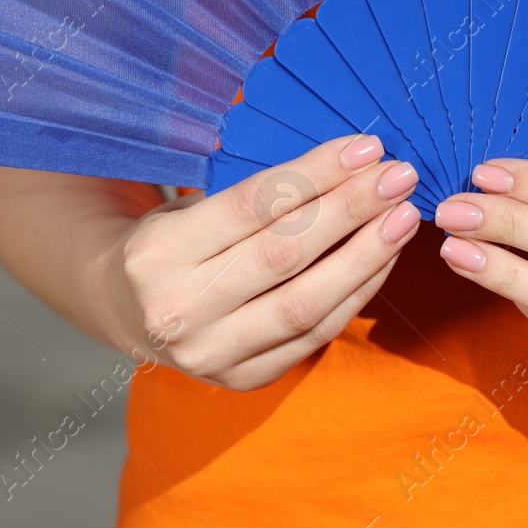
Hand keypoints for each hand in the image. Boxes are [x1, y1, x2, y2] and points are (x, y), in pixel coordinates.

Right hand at [102, 135, 421, 390]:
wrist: (123, 310)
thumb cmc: (170, 242)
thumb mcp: (188, 206)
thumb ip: (255, 194)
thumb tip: (349, 163)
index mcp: (158, 253)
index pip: (253, 206)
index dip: (317, 174)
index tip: (367, 149)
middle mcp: (179, 310)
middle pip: (284, 254)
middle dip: (351, 210)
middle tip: (400, 177)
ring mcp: (210, 353)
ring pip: (305, 302)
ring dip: (365, 256)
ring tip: (403, 217)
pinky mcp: (243, 378)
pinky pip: (315, 335)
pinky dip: (356, 293)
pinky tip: (383, 258)